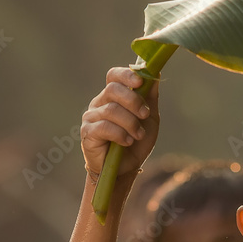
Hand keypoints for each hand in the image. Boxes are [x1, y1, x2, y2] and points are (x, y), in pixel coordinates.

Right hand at [81, 67, 160, 182]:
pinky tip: (127, 142)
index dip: (126, 75)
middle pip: (113, 89)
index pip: (114, 76)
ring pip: (111, 110)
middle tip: (145, 115)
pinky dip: (120, 134)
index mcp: (114, 96)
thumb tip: (155, 72)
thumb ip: (150, 97)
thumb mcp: (149, 118)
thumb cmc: (136, 142)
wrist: (126, 169)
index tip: (140, 82)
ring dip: (131, 123)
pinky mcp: (87, 133)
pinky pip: (104, 127)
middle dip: (134, 101)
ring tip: (138, 135)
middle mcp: (100, 103)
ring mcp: (91, 117)